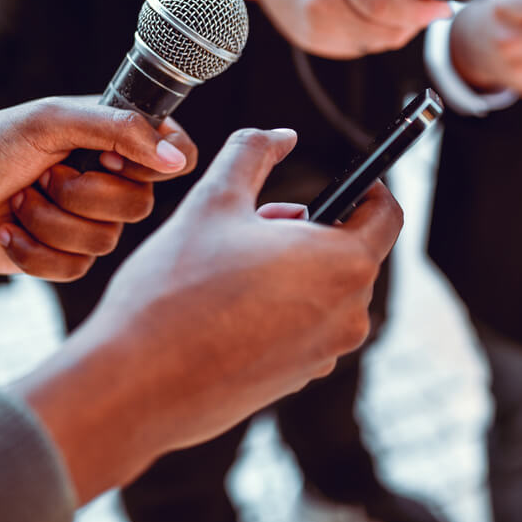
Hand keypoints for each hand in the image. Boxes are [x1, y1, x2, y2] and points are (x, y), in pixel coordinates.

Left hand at [0, 97, 195, 278]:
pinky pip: (77, 269)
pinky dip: (34, 251)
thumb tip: (178, 161)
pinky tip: (9, 230)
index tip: (108, 159)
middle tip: (45, 176)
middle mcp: (110, 178)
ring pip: (106, 240)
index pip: (179, 154)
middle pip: (141, 205)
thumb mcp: (51, 122)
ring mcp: (89, 219)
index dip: (152, 165)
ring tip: (19, 201)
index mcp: (117, 138)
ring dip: (49, 222)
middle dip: (82, 195)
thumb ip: (119, 129)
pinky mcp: (65, 256)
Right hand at [14, 128, 402, 503]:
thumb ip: (253, 153)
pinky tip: (227, 304)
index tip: (347, 180)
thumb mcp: (213, 201)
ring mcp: (325, 352)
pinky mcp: (298, 378)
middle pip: (353, 252)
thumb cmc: (174, 294)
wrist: (133, 386)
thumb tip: (280, 136)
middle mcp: (348, 314)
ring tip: (233, 262)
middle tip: (259, 221)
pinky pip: (305, 326)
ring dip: (295, 267)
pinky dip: (281, 306)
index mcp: (343, 265)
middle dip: (314, 228)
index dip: (370, 188)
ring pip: (326, 290)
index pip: (388, 215)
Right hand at [218, 0, 450, 58]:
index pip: (383, 1)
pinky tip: (367, 7)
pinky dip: (376, 31)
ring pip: (380, 42)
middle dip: (414, 15)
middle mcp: (320, 1)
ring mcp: (314, 27)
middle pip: (388, 28)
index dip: (420, 9)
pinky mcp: (314, 42)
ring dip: (397, 25)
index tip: (442, 5)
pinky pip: (364, 47)